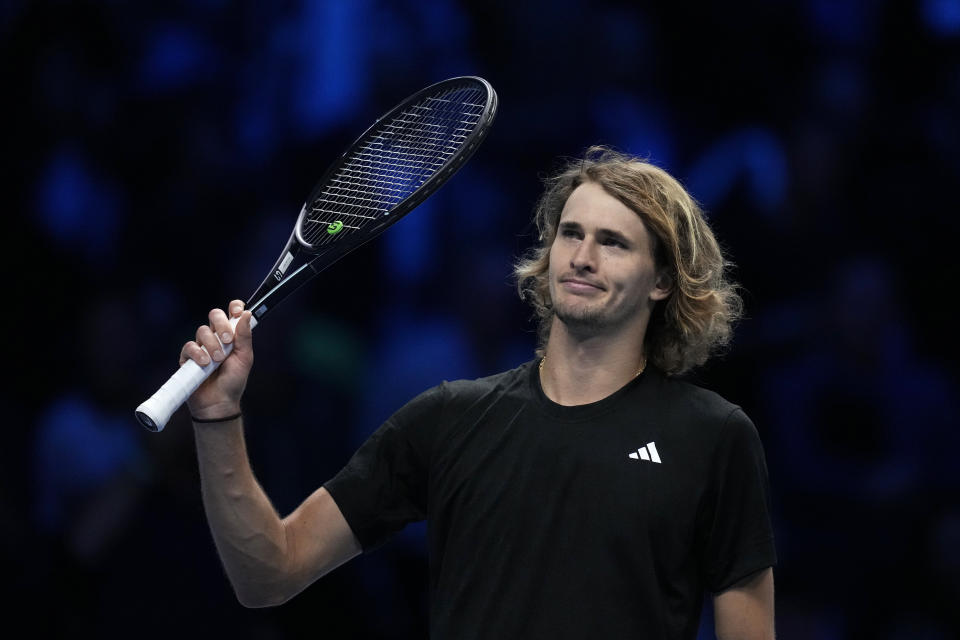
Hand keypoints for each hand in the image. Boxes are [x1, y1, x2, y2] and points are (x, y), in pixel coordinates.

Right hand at [180, 300, 254, 420]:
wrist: (219, 403)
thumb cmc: (233, 381)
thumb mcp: (244, 358)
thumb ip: (245, 336)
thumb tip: (247, 314)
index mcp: (232, 336)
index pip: (232, 313)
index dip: (235, 308)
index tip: (237, 311)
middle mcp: (216, 338)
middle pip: (214, 315)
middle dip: (221, 325)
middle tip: (227, 341)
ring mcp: (201, 346)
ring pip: (202, 330)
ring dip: (212, 344)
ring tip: (217, 360)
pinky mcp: (188, 357)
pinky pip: (189, 346)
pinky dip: (198, 353)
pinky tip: (205, 363)